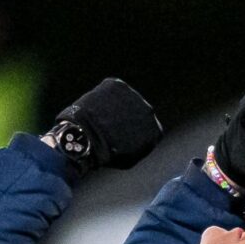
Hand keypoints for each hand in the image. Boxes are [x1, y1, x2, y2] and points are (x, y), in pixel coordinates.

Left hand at [46, 78, 161, 177]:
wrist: (90, 137)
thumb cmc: (107, 154)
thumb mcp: (129, 159)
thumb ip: (138, 146)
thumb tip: (133, 139)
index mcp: (155, 130)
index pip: (148, 129)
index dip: (134, 133)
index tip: (122, 137)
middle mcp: (149, 110)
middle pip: (137, 112)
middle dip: (125, 118)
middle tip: (108, 127)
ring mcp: (134, 96)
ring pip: (124, 100)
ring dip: (114, 106)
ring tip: (99, 118)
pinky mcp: (117, 85)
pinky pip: (110, 91)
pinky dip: (102, 97)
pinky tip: (94, 109)